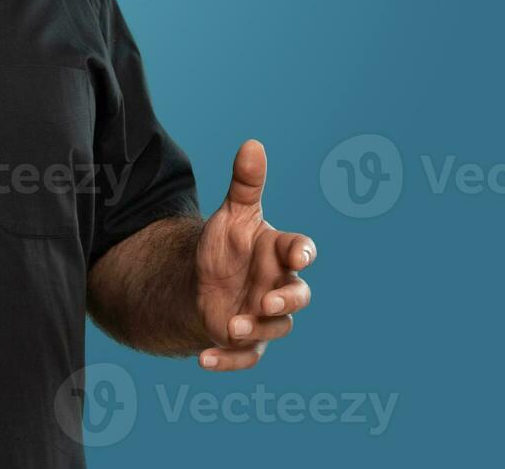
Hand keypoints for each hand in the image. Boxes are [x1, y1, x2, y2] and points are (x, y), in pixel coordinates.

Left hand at [194, 139, 315, 370]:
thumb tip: (252, 143)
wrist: (205, 281)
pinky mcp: (247, 341)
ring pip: (276, 329)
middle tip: (268, 302)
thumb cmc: (228, 246)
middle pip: (298, 297)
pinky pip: (244, 357)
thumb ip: (245, 184)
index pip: (299, 251)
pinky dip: (226, 360)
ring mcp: (265, 317)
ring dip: (256, 329)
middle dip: (287, 301)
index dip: (301, 252)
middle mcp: (279, 287)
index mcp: (279, 254)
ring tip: (231, 325)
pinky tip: (203, 359)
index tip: (298, 253)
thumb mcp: (232, 214)